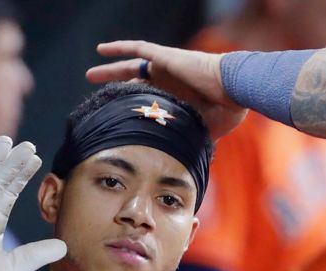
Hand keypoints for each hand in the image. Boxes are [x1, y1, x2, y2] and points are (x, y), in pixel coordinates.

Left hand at [88, 41, 246, 139]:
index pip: (147, 102)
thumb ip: (189, 144)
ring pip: (131, 66)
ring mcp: (165, 68)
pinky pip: (138, 49)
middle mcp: (168, 82)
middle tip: (96, 94)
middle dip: (116, 87)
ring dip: (110, 70)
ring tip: (91, 76)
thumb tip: (186, 166)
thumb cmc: (225, 113)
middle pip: (134, 83)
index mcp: (176, 99)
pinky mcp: (165, 57)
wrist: (234, 91)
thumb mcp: (202, 133)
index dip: (131, 108)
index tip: (115, 118)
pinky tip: (100, 50)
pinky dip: (118, 49)